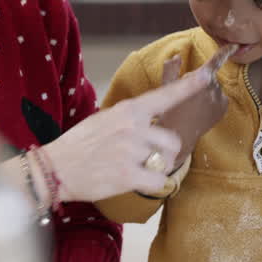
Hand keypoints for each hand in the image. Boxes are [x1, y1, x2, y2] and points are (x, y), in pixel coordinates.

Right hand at [46, 45, 232, 202]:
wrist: (55, 168)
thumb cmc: (79, 145)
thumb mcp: (103, 119)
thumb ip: (129, 118)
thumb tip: (149, 120)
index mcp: (126, 111)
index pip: (164, 96)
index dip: (188, 86)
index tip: (207, 76)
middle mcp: (132, 128)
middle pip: (172, 140)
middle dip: (166, 152)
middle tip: (148, 159)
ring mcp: (130, 151)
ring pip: (165, 162)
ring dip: (156, 169)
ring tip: (135, 169)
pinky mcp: (128, 175)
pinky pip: (158, 182)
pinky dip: (152, 185)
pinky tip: (135, 182)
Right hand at [154, 55, 230, 170]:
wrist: (178, 135)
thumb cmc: (169, 110)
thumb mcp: (165, 87)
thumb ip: (171, 69)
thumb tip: (176, 56)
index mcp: (199, 78)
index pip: (215, 62)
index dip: (225, 52)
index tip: (234, 46)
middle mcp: (213, 87)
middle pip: (208, 76)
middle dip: (199, 80)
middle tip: (185, 94)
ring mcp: (220, 99)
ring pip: (214, 88)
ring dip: (205, 91)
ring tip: (192, 104)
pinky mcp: (223, 109)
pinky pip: (220, 98)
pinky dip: (212, 101)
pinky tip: (201, 110)